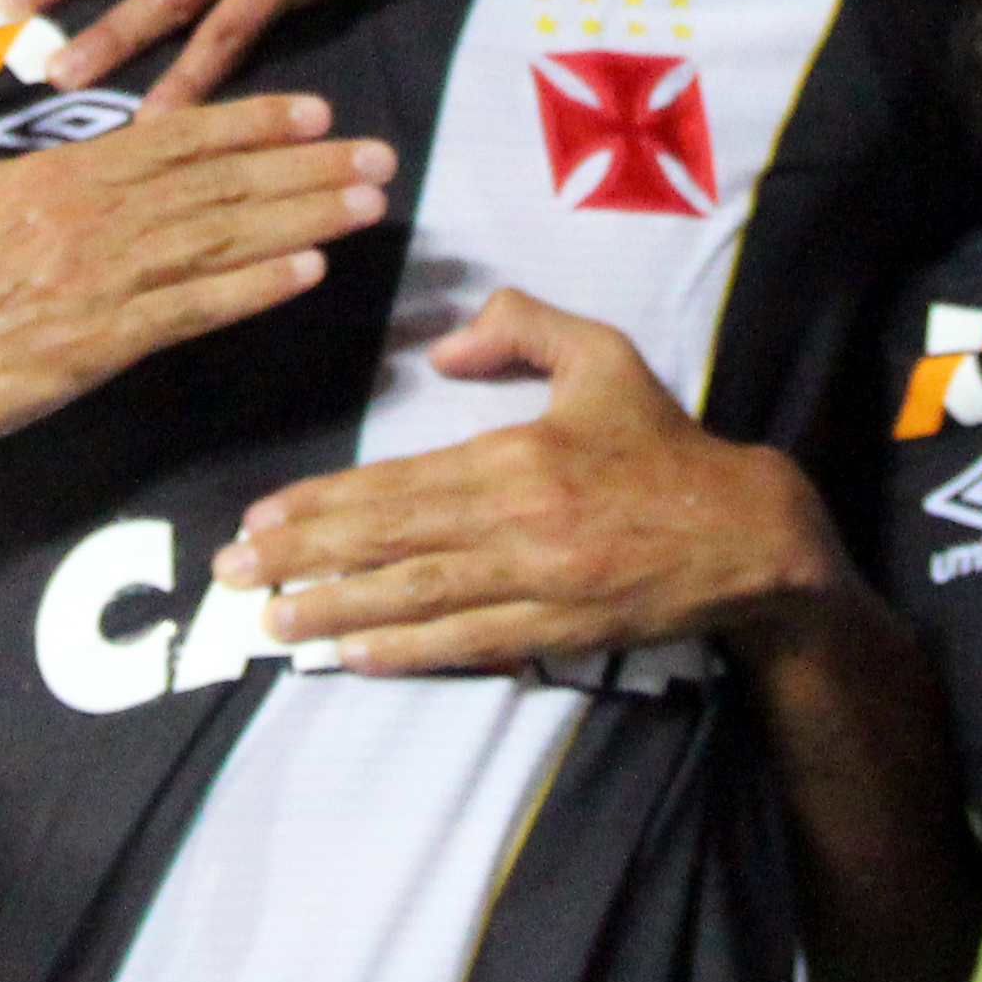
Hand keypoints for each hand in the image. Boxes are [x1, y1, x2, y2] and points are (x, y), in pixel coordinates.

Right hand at [0, 0, 398, 449]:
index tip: (316, 110)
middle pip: (220, 184)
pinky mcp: (101, 344)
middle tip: (381, 155)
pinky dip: (254, 289)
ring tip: (368, 205)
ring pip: (222, 238)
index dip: (252, 120)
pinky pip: (192, 309)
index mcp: (56, 174)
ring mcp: (103, 281)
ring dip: (302, 218)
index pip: (175, 137)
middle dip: (306, 167)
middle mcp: (93, 218)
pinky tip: (309, 273)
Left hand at [216, 291, 837, 674]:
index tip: (262, 518)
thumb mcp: (602, 356)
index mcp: (517, 458)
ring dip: (337, 614)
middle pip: (389, 546)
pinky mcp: (556, 632)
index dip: (322, 505)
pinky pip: (466, 644)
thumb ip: (523, 326)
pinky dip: (405, 653)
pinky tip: (353, 655)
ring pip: (416, 602)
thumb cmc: (664, 443)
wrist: (745, 531)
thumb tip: (446, 349)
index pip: (397, 485)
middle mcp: (517, 526)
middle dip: (303, 560)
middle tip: (235, 575)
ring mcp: (535, 587)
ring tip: (275, 623)